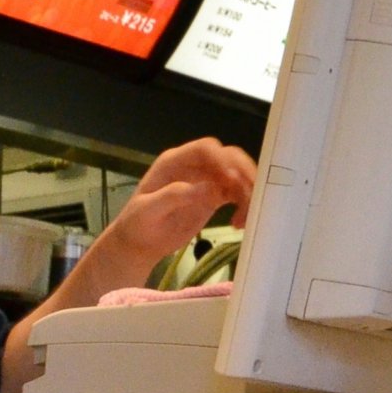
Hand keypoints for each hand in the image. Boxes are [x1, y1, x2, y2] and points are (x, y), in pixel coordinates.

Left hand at [104, 138, 256, 271]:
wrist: (139, 243)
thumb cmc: (137, 224)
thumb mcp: (148, 210)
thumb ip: (174, 196)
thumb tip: (207, 187)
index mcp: (174, 162)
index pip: (205, 149)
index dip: (223, 159)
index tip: (234, 179)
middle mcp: (193, 167)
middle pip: (227, 158)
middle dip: (243, 173)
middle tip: (253, 195)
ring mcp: (205, 181)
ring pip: (236, 176)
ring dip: (247, 192)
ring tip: (246, 217)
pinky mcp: (213, 198)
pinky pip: (236, 194)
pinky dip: (244, 205)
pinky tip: (241, 223)